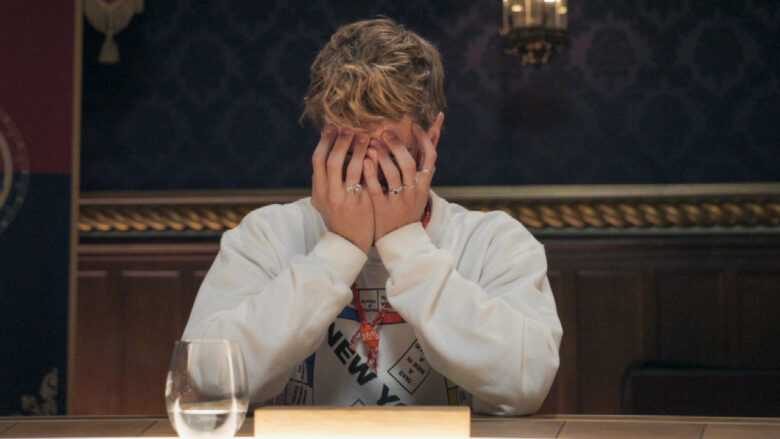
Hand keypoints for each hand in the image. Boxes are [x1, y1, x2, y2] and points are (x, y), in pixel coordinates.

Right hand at [311, 126, 373, 253]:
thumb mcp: (323, 202)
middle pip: (331, 160)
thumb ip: (321, 184)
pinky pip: (365, 179)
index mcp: (318, 190)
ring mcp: (345, 198)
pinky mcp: (361, 204)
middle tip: (349, 127)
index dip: (324, 141)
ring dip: (358, 149)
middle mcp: (329, 193)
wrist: (349, 243)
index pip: (317, 160)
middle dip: (340, 141)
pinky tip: (375, 154)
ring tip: (365, 136)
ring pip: (350, 167)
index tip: (331, 127)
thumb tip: (319, 163)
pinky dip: (368, 164)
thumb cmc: (338, 220)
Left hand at [363, 123, 436, 240]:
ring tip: (372, 143)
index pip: (430, 156)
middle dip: (396, 145)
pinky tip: (364, 160)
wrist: (400, 238)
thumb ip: (423, 162)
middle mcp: (413, 191)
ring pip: (392, 174)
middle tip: (385, 132)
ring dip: (382, 156)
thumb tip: (433, 133)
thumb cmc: (409, 206)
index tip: (413, 124)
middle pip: (408, 163)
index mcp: (424, 184)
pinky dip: (370, 172)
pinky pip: (376, 187)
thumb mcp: (420, 187)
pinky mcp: (382, 207)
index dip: (423, 138)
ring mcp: (398, 200)